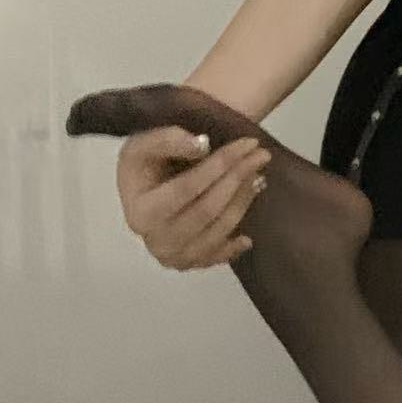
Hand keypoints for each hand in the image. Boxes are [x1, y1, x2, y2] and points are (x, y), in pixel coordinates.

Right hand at [115, 126, 270, 270]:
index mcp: (141, 210)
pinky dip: (235, 244)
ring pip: (218, 231)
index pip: (188, 187)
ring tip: (260, 177)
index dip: (221, 164)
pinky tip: (249, 233)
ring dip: (243, 203)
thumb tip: (202, 145)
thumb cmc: (143, 164)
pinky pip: (217, 257)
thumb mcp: (144, 142)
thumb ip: (168, 139)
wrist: (140, 189)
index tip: (249, 143)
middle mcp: (154, 239)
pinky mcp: (187, 263)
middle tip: (262, 155)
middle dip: (238, 179)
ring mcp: (172, 255)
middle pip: (207, 210)